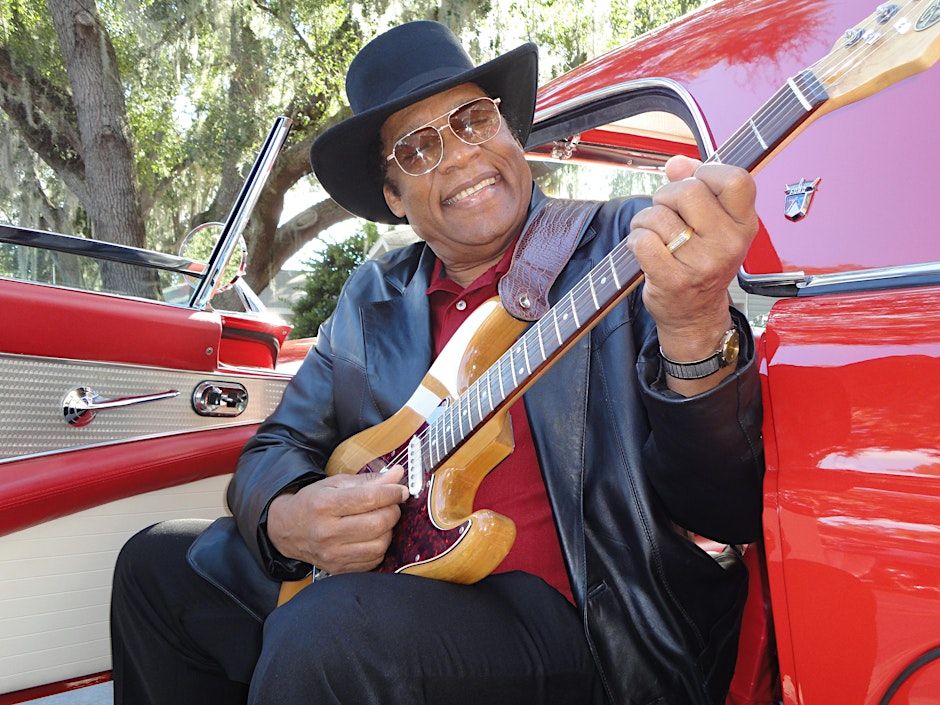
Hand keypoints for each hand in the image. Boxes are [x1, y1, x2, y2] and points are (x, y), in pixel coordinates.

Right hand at [267, 464, 408, 573]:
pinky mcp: (338, 569)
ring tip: (380, 520)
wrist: (287, 529)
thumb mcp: (336, 484)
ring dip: (388, 530)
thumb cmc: (313, 503)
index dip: (392, 493)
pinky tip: (372, 536)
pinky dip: (379, 547)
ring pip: (379, 544)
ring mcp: (332, 554)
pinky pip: (373, 560)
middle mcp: (327, 532)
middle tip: (391, 505)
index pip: (369, 498)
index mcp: (324, 505)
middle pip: (377, 523)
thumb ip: (369, 480)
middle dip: (393, 511)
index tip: (401, 490)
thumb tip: (397, 474)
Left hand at [628, 156, 757, 392]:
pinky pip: (642, 240)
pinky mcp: (673, 279)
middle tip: (667, 215)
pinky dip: (636, 239)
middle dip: (666, 197)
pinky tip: (645, 250)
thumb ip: (696, 185)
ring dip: (646, 221)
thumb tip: (677, 163)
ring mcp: (702, 263)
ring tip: (655, 236)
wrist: (695, 315)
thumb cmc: (702, 262)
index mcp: (745, 224)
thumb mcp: (712, 224)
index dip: (707, 173)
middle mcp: (729, 244)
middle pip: (688, 191)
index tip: (696, 185)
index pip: (736, 179)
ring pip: (658, 215)